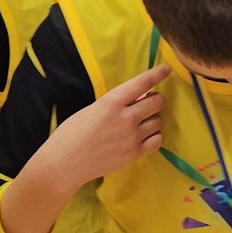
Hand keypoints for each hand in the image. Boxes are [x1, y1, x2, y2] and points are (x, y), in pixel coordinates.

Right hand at [44, 65, 168, 192]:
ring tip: (140, 123)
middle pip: (158, 101)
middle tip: (145, 104)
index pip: (143, 83)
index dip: (158, 74)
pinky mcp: (135, 154)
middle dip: (154, 100)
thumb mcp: (92, 109)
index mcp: (112, 102)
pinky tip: (144, 136)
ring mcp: (132, 137)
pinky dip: (154, 136)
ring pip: (159, 121)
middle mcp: (126, 117)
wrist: (64, 163)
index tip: (167, 69)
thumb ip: (116, 103)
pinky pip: (158, 140)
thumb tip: (139, 98)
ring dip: (153, 119)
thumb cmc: (72, 133)